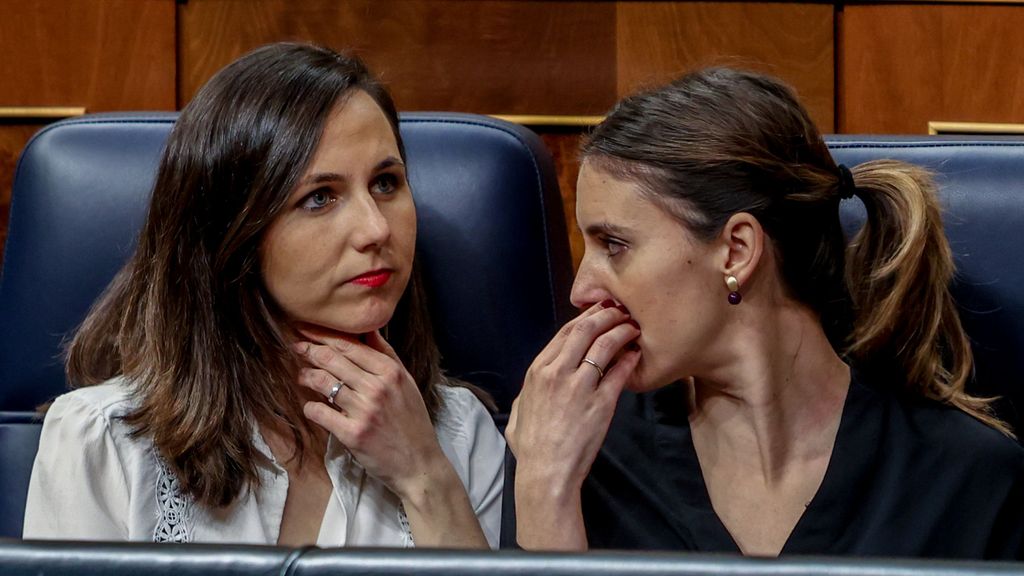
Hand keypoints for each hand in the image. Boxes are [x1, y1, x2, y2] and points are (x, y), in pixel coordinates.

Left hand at [294, 327, 452, 500]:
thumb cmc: (412, 422)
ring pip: (323, 382)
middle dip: (309, 350)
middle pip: (332, 359)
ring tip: (301, 376)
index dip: (323, 336)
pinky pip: (319, 412)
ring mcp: (364, 411)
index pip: (350, 346)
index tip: (306, 329)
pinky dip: (310, 407)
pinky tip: (311, 406)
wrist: (419, 463)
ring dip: (306, 376)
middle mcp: (377, 387)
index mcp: (391, 372)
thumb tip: (368, 330)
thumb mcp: (406, 383)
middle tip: (296, 346)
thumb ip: (386, 355)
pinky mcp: (352, 434)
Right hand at [505, 301, 640, 490]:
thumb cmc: (531, 448)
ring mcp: (580, 386)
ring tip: (632, 327)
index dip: (584, 319)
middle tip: (619, 311)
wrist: (546, 473)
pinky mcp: (601, 403)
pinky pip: (619, 372)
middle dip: (605, 316)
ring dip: (621, 331)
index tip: (597, 313)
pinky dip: (629, 359)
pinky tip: (636, 354)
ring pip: (605, 345)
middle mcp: (557, 372)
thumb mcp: (518, 413)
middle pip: (585, 330)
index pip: (564, 333)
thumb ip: (526, 393)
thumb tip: (533, 387)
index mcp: (537, 371)